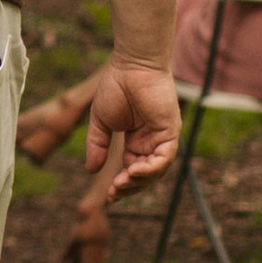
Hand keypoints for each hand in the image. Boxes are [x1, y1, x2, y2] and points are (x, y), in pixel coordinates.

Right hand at [82, 61, 183, 198]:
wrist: (131, 65)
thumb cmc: (116, 87)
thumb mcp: (101, 121)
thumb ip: (97, 145)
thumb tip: (90, 170)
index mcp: (137, 141)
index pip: (131, 170)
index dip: (121, 184)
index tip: (108, 196)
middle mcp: (152, 142)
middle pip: (144, 175)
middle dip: (129, 187)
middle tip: (113, 193)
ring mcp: (163, 138)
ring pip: (156, 170)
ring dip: (139, 181)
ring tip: (120, 184)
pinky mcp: (171, 131)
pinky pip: (165, 158)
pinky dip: (151, 169)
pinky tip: (134, 172)